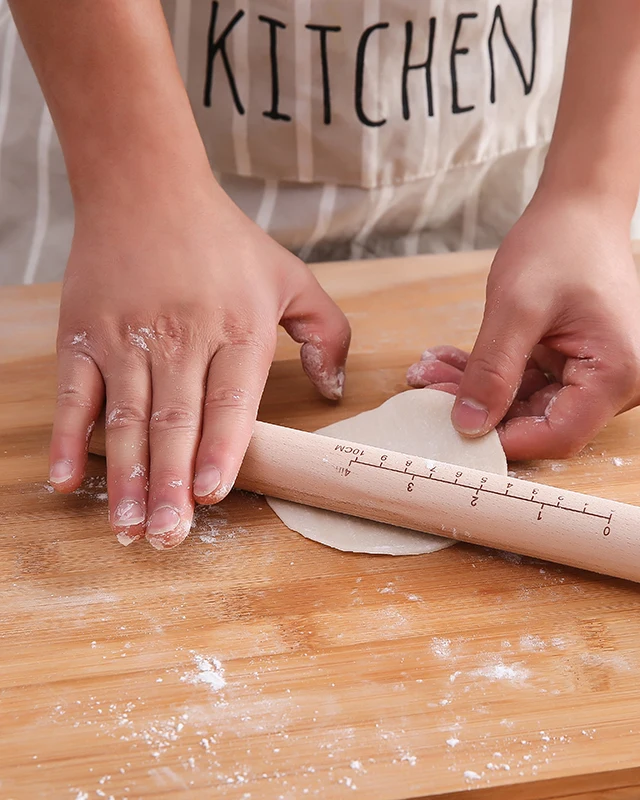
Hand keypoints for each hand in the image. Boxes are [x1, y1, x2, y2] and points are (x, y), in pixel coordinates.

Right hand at [49, 177, 349, 548]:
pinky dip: (70, 438)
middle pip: (175, 422)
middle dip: (171, 485)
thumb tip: (334, 389)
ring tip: (129, 526)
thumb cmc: (226, 241)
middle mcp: (181, 337)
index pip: (229, 401)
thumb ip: (327, 333)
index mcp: (237, 329)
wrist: (147, 187)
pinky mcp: (83, 335)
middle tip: (168, 537)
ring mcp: (126, 337)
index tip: (213, 494)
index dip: (221, 449)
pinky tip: (68, 480)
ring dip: (126, 478)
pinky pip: (74, 395)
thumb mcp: (292, 278)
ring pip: (125, 419)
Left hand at [407, 191, 639, 460]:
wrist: (580, 210)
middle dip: (481, 409)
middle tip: (428, 388)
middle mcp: (623, 385)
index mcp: (619, 374)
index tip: (450, 429)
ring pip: (530, 407)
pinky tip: (453, 362)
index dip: (502, 439)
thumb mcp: (515, 308)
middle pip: (541, 423)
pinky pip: (533, 387)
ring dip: (480, 391)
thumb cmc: (558, 245)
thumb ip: (491, 372)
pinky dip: (494, 376)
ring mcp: (604, 378)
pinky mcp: (585, 368)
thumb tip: (467, 427)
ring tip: (432, 370)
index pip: (558, 436)